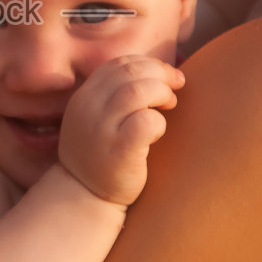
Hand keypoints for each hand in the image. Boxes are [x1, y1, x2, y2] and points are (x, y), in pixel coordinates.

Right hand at [57, 55, 185, 206]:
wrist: (84, 197)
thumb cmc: (101, 156)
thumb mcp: (97, 120)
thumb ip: (114, 97)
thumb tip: (157, 73)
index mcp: (83, 97)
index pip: (118, 64)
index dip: (147, 64)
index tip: (165, 75)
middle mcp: (88, 109)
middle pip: (130, 72)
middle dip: (161, 73)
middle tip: (177, 86)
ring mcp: (101, 129)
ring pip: (138, 90)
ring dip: (162, 93)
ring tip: (170, 105)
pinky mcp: (119, 150)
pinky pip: (146, 121)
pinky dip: (159, 122)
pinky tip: (158, 132)